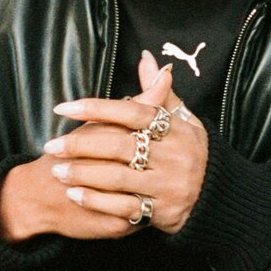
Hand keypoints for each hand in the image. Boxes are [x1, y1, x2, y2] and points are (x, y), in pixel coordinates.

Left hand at [44, 55, 207, 235]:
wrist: (218, 196)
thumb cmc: (191, 151)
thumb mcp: (184, 119)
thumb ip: (160, 92)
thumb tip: (147, 58)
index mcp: (175, 128)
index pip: (131, 112)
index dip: (96, 108)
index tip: (64, 108)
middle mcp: (173, 155)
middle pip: (118, 145)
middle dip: (80, 144)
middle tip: (51, 144)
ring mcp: (167, 184)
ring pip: (117, 177)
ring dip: (83, 174)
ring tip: (56, 170)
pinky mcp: (161, 211)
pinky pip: (123, 207)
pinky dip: (96, 201)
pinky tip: (74, 194)